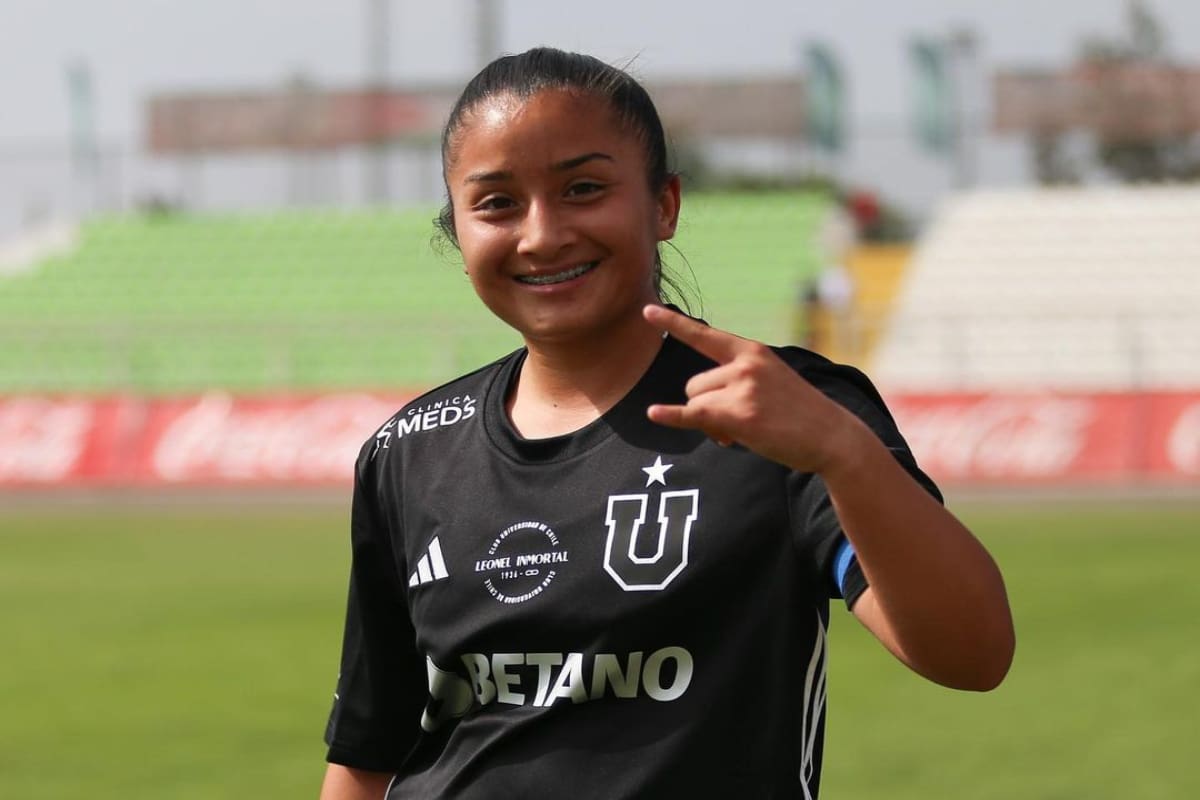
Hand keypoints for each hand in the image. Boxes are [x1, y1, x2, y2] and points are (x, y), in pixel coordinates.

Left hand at [642, 304, 865, 473]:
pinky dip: (672, 416)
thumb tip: (699, 413)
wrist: (832, 436)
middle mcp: (745, 364)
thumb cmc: (801, 414)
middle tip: (736, 424)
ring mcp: (743, 388)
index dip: (673, 324)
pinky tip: (653, 414)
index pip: (705, 335)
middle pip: (694, 385)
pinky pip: (694, 414)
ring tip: (741, 432)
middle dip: (706, 406)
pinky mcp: (741, 415)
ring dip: (710, 423)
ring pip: (697, 405)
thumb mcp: (772, 382)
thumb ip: (736, 383)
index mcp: (751, 352)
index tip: (647, 310)